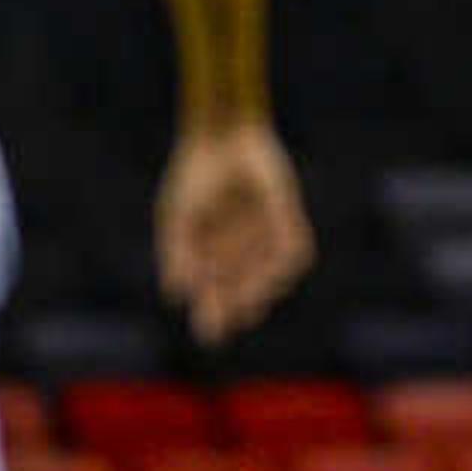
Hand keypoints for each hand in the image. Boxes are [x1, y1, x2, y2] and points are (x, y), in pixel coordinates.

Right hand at [155, 121, 313, 344]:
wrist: (222, 136)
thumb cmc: (195, 176)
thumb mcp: (177, 218)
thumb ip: (177, 255)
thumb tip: (174, 296)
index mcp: (213, 254)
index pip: (216, 293)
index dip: (214, 315)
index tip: (210, 334)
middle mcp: (242, 250)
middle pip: (245, 292)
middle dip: (238, 308)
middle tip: (231, 320)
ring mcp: (268, 236)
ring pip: (273, 278)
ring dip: (260, 290)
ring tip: (249, 301)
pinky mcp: (289, 219)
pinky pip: (297, 251)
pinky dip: (285, 265)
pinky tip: (274, 278)